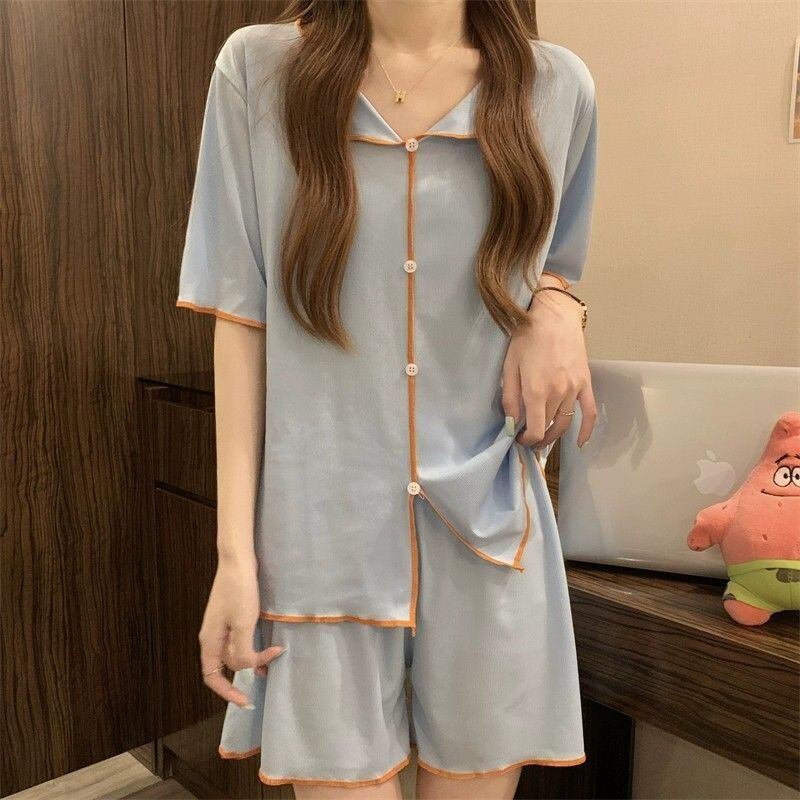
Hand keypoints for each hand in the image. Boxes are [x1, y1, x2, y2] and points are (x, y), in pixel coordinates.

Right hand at [198, 553, 284, 707]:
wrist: (238, 560)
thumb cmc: (238, 590)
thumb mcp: (243, 623)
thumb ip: (243, 651)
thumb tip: (246, 668)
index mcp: (209, 641)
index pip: (211, 677)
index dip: (226, 692)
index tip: (245, 700)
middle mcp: (213, 636)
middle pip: (227, 665)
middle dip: (247, 672)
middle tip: (269, 672)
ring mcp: (222, 626)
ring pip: (235, 653)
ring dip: (253, 659)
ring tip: (273, 659)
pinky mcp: (232, 617)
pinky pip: (241, 640)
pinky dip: (254, 646)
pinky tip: (269, 645)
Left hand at [502, 285, 595, 448]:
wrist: (554, 316)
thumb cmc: (527, 338)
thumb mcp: (510, 366)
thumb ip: (510, 398)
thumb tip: (511, 424)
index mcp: (536, 391)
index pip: (535, 431)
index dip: (526, 440)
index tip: (519, 439)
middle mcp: (557, 393)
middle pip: (549, 427)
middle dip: (537, 438)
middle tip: (528, 439)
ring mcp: (574, 389)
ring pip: (566, 422)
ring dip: (555, 436)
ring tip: (544, 440)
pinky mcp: (585, 383)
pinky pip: (589, 412)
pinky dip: (586, 430)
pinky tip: (580, 443)